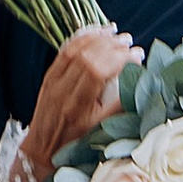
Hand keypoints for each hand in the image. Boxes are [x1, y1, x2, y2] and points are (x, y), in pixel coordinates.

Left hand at [22, 24, 137, 173]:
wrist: (42, 149)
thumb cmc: (75, 143)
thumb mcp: (100, 129)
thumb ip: (119, 107)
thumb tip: (140, 84)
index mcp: (77, 107)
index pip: (98, 71)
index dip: (119, 59)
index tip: (137, 56)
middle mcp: (63, 90)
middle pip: (88, 57)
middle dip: (112, 46)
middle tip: (130, 43)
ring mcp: (54, 81)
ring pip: (76, 50)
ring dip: (99, 38)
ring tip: (117, 34)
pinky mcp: (49, 76)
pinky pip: (65, 50)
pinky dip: (82, 38)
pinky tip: (96, 32)